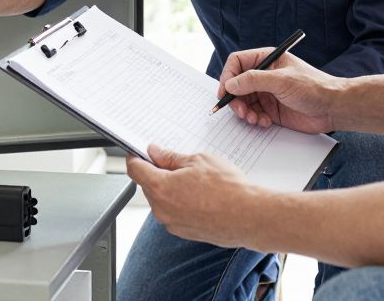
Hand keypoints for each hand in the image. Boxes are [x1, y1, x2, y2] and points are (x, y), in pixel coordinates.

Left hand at [125, 145, 262, 247]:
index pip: (135, 170)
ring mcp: (172, 223)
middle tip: (177, 162)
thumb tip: (155, 152)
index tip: (142, 152)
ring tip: (195, 180)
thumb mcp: (197, 161)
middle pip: (148, 185)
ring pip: (162, 200)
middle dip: (157, 172)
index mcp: (160, 187)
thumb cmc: (227, 188)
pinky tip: (200, 196)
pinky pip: (174, 213)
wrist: (248, 216)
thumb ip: (170, 157)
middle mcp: (161, 209)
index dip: (136, 157)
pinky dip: (181, 203)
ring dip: (170, 188)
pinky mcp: (184, 232)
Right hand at [218, 47, 345, 132]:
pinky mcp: (271, 110)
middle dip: (235, 99)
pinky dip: (254, 120)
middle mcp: (264, 75)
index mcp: (266, 60)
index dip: (228, 77)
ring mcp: (267, 93)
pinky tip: (265, 122)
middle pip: (236, 85)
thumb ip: (253, 81)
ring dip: (244, 112)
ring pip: (243, 102)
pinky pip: (253, 114)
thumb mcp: (281, 80)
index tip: (225, 93)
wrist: (333, 108)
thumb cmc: (313, 87)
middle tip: (240, 112)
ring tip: (254, 119)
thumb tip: (230, 84)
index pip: (237, 63)